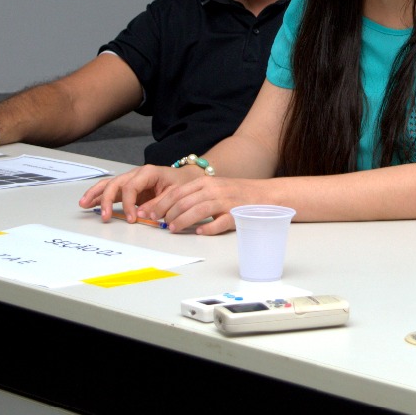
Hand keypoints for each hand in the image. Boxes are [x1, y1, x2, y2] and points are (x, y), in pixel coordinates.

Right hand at [79, 164, 196, 223]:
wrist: (185, 177)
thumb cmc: (181, 184)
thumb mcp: (174, 193)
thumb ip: (158, 203)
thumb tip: (141, 214)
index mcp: (148, 172)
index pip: (131, 187)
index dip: (129, 204)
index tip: (131, 219)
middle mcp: (136, 174)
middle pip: (116, 184)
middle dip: (107, 199)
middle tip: (105, 216)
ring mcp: (130, 179)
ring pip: (109, 184)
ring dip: (95, 194)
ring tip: (83, 204)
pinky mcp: (128, 187)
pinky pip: (110, 189)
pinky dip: (98, 195)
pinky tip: (87, 202)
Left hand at [136, 176, 270, 234]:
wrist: (266, 195)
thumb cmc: (237, 194)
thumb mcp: (214, 188)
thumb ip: (194, 196)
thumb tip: (170, 209)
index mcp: (206, 183)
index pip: (177, 192)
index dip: (160, 204)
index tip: (149, 213)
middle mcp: (213, 190)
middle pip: (183, 202)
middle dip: (167, 214)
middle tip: (159, 224)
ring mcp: (225, 202)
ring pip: (197, 211)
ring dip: (181, 221)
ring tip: (173, 229)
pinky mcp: (236, 215)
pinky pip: (219, 223)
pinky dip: (208, 228)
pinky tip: (199, 232)